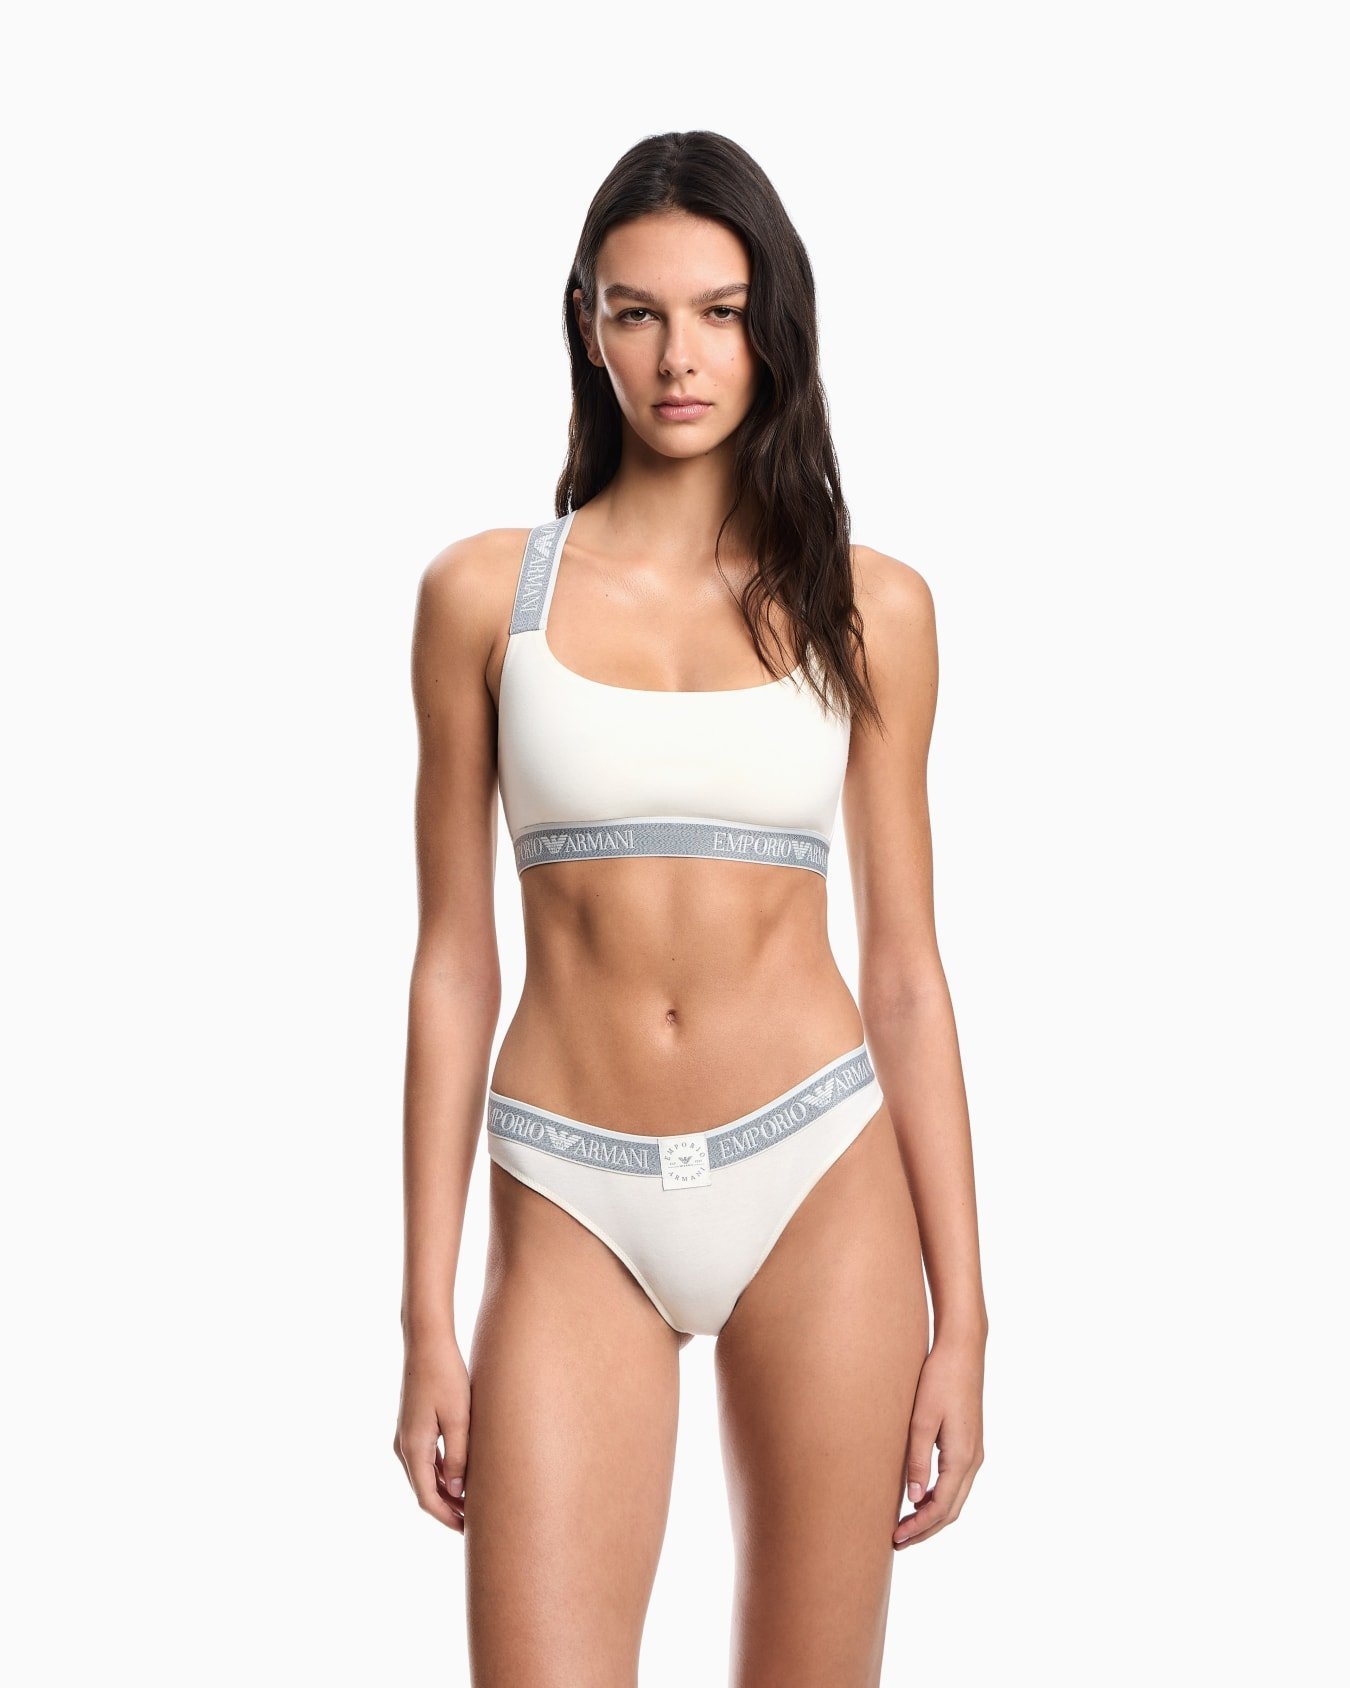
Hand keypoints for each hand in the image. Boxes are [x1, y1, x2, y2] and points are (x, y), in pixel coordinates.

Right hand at [393, 1332, 470, 1531]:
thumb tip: (457, 1491)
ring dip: (444, 1492)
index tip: (468, 1530)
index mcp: (413, 1447)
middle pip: (423, 1490)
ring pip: (424, 1476)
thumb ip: (458, 1457)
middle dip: (447, 1509)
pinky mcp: (412, 1426)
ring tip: (471, 1503)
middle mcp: (404, 1446)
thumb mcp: (459, 1418)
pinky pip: (425, 1460)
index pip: (427, 1497)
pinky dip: (440, 1474)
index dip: (447, 1517)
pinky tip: (460, 1477)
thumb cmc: (446, 1376)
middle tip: (475, 1522)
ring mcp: (406, 1436)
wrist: (426, 1343)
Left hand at [893, 1331, 984, 1549]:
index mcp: (962, 1457)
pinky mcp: (969, 1444)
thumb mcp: (922, 1419)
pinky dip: (938, 1499)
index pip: (941, 1507)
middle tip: (897, 1541)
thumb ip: (917, 1460)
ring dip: (932, 1516)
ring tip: (904, 1525)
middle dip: (925, 1529)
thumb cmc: (939, 1380)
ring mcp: (974, 1453)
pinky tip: (918, 1497)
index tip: (896, 1538)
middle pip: (951, 1510)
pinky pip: (955, 1483)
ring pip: (955, 1498)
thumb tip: (912, 1498)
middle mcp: (973, 1460)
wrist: (962, 1351)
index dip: (919, 1527)